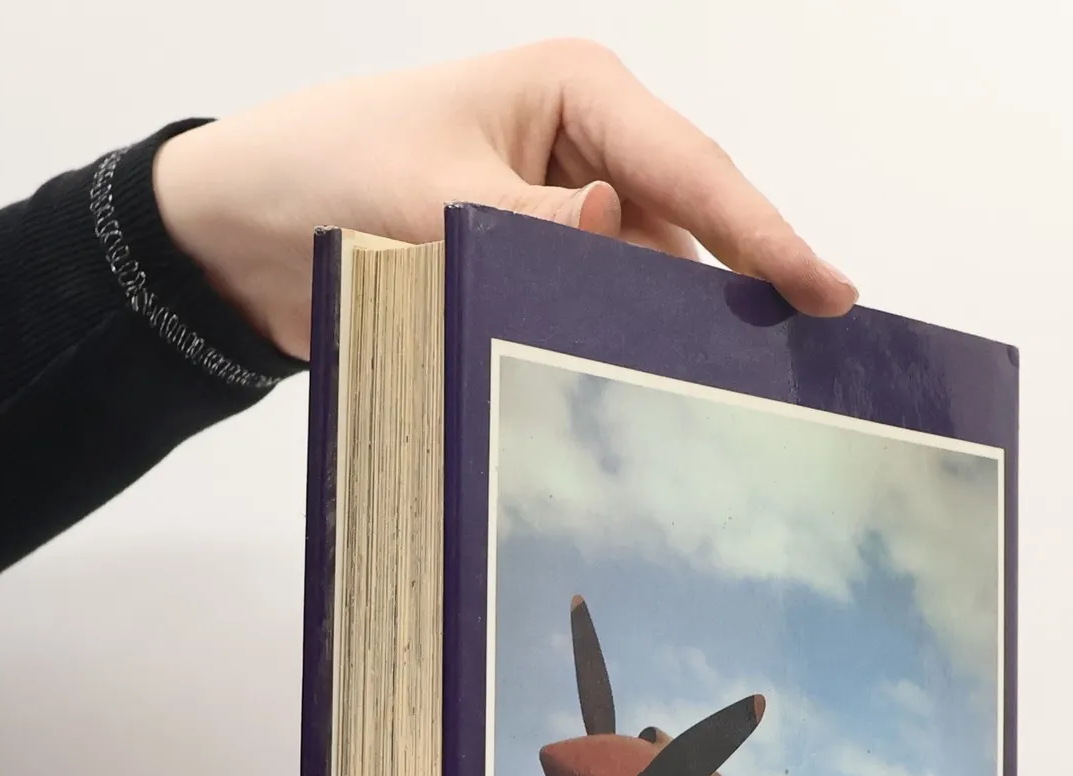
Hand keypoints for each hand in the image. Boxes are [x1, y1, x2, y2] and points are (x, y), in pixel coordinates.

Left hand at [153, 41, 857, 358]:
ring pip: (660, 269)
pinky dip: (631, 340)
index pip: (694, 168)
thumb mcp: (433, 194)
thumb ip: (532, 219)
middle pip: (697, 217)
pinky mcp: (544, 257)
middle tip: (812, 355)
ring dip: (686, 323)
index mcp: (577, 89)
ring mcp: (571, 202)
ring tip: (748, 390)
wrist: (245, 226)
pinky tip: (663, 390)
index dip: (766, 235)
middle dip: (748, 280)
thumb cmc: (328, 170)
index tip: (827, 292)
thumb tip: (619, 224)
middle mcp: (588, 140)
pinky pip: (610, 302)